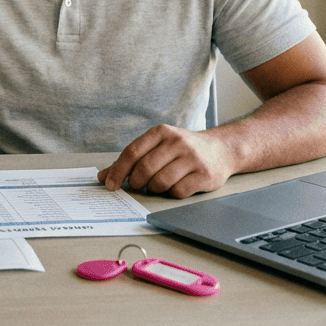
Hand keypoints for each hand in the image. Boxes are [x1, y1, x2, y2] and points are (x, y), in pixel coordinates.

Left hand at [98, 124, 234, 198]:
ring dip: (154, 189)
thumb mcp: (158, 146)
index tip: (109, 184)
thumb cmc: (182, 150)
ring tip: (157, 185)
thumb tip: (103, 176)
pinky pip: (178, 191)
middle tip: (136, 186)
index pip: (132, 152)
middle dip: (135, 182)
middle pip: (144, 169)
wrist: (222, 149)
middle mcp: (177, 142)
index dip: (117, 170)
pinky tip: (175, 186)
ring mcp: (192, 158)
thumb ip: (132, 159)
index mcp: (161, 132)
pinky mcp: (205, 175)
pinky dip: (171, 194)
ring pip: (160, 182)